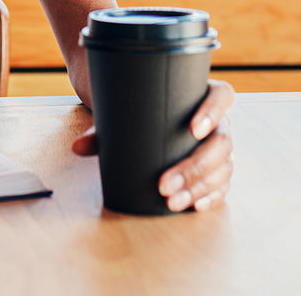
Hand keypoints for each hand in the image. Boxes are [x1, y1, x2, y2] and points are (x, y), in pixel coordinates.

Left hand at [71, 78, 234, 212]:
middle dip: (194, 167)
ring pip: (223, 167)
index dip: (213, 112)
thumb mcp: (123, 113)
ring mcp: (219, 147)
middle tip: (164, 184)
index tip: (193, 129)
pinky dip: (210, 197)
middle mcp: (219, 121)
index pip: (222, 96)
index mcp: (204, 94)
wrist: (143, 116)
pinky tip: (194, 206)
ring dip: (199, 187)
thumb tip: (78, 147)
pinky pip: (221, 184)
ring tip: (171, 201)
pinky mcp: (216, 170)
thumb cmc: (138, 110)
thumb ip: (101, 130)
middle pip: (222, 142)